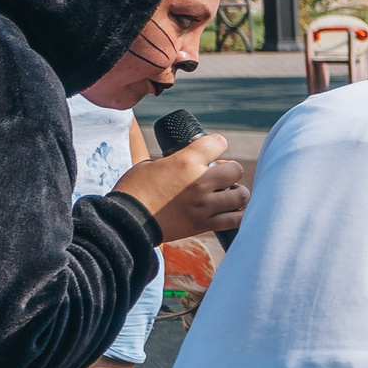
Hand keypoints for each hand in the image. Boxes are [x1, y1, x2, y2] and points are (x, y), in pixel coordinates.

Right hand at [116, 132, 246, 243]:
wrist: (126, 221)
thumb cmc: (133, 190)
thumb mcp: (150, 164)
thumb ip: (173, 160)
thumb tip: (186, 160)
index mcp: (186, 161)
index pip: (218, 143)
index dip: (218, 144)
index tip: (215, 150)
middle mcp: (200, 182)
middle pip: (236, 170)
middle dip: (231, 171)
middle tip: (222, 176)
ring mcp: (204, 205)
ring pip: (241, 196)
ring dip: (238, 193)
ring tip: (229, 194)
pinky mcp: (203, 224)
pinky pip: (234, 221)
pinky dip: (237, 216)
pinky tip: (231, 212)